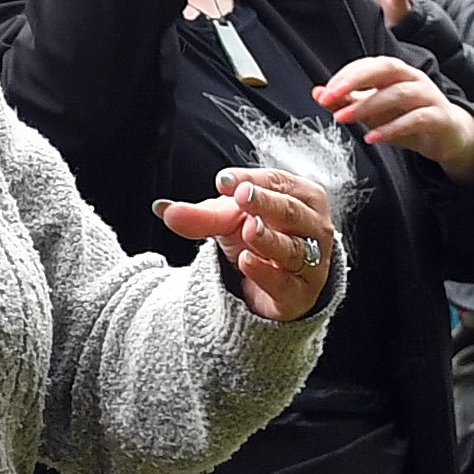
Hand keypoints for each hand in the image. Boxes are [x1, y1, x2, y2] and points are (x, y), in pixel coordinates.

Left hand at [157, 163, 338, 320]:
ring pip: (293, 248)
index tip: (224, 181)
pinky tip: (247, 262)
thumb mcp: (228, 221)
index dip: (252, 179)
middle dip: (266, 203)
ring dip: (269, 238)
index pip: (278, 182)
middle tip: (242, 196)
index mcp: (300, 197)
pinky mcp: (300, 293)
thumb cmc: (259, 239)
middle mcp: (312, 227)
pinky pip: (285, 283)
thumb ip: (200, 215)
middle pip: (291, 211)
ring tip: (247, 229)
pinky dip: (266, 273)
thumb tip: (162, 208)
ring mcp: (311, 262)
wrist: (273, 288)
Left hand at [314, 54, 473, 178]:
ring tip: (344, 118)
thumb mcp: (373, 112)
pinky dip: (392, 128)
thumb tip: (317, 92)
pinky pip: (416, 118)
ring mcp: (428, 96)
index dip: (346, 76)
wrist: (448, 137)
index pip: (369, 65)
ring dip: (368, 105)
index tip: (324, 93)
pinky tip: (373, 138)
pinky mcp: (439, 118)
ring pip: (399, 93)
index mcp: (396, 73)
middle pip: (386, 68)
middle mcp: (413, 78)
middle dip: (355, 80)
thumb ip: (347, 101)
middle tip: (331, 96)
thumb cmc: (408, 119)